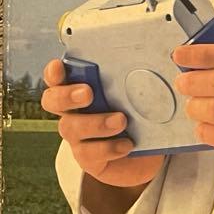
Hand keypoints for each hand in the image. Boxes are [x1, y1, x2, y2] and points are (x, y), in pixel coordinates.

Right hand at [41, 60, 164, 188]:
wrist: (148, 152)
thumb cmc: (141, 111)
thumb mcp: (140, 91)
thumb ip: (138, 75)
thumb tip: (160, 54)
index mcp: (82, 88)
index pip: (58, 78)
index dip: (54, 73)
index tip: (59, 66)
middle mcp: (74, 111)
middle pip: (52, 101)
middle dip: (66, 96)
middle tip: (88, 93)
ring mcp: (78, 136)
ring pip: (71, 127)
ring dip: (96, 123)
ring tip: (121, 120)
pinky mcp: (88, 158)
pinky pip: (88, 154)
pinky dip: (109, 147)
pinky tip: (127, 144)